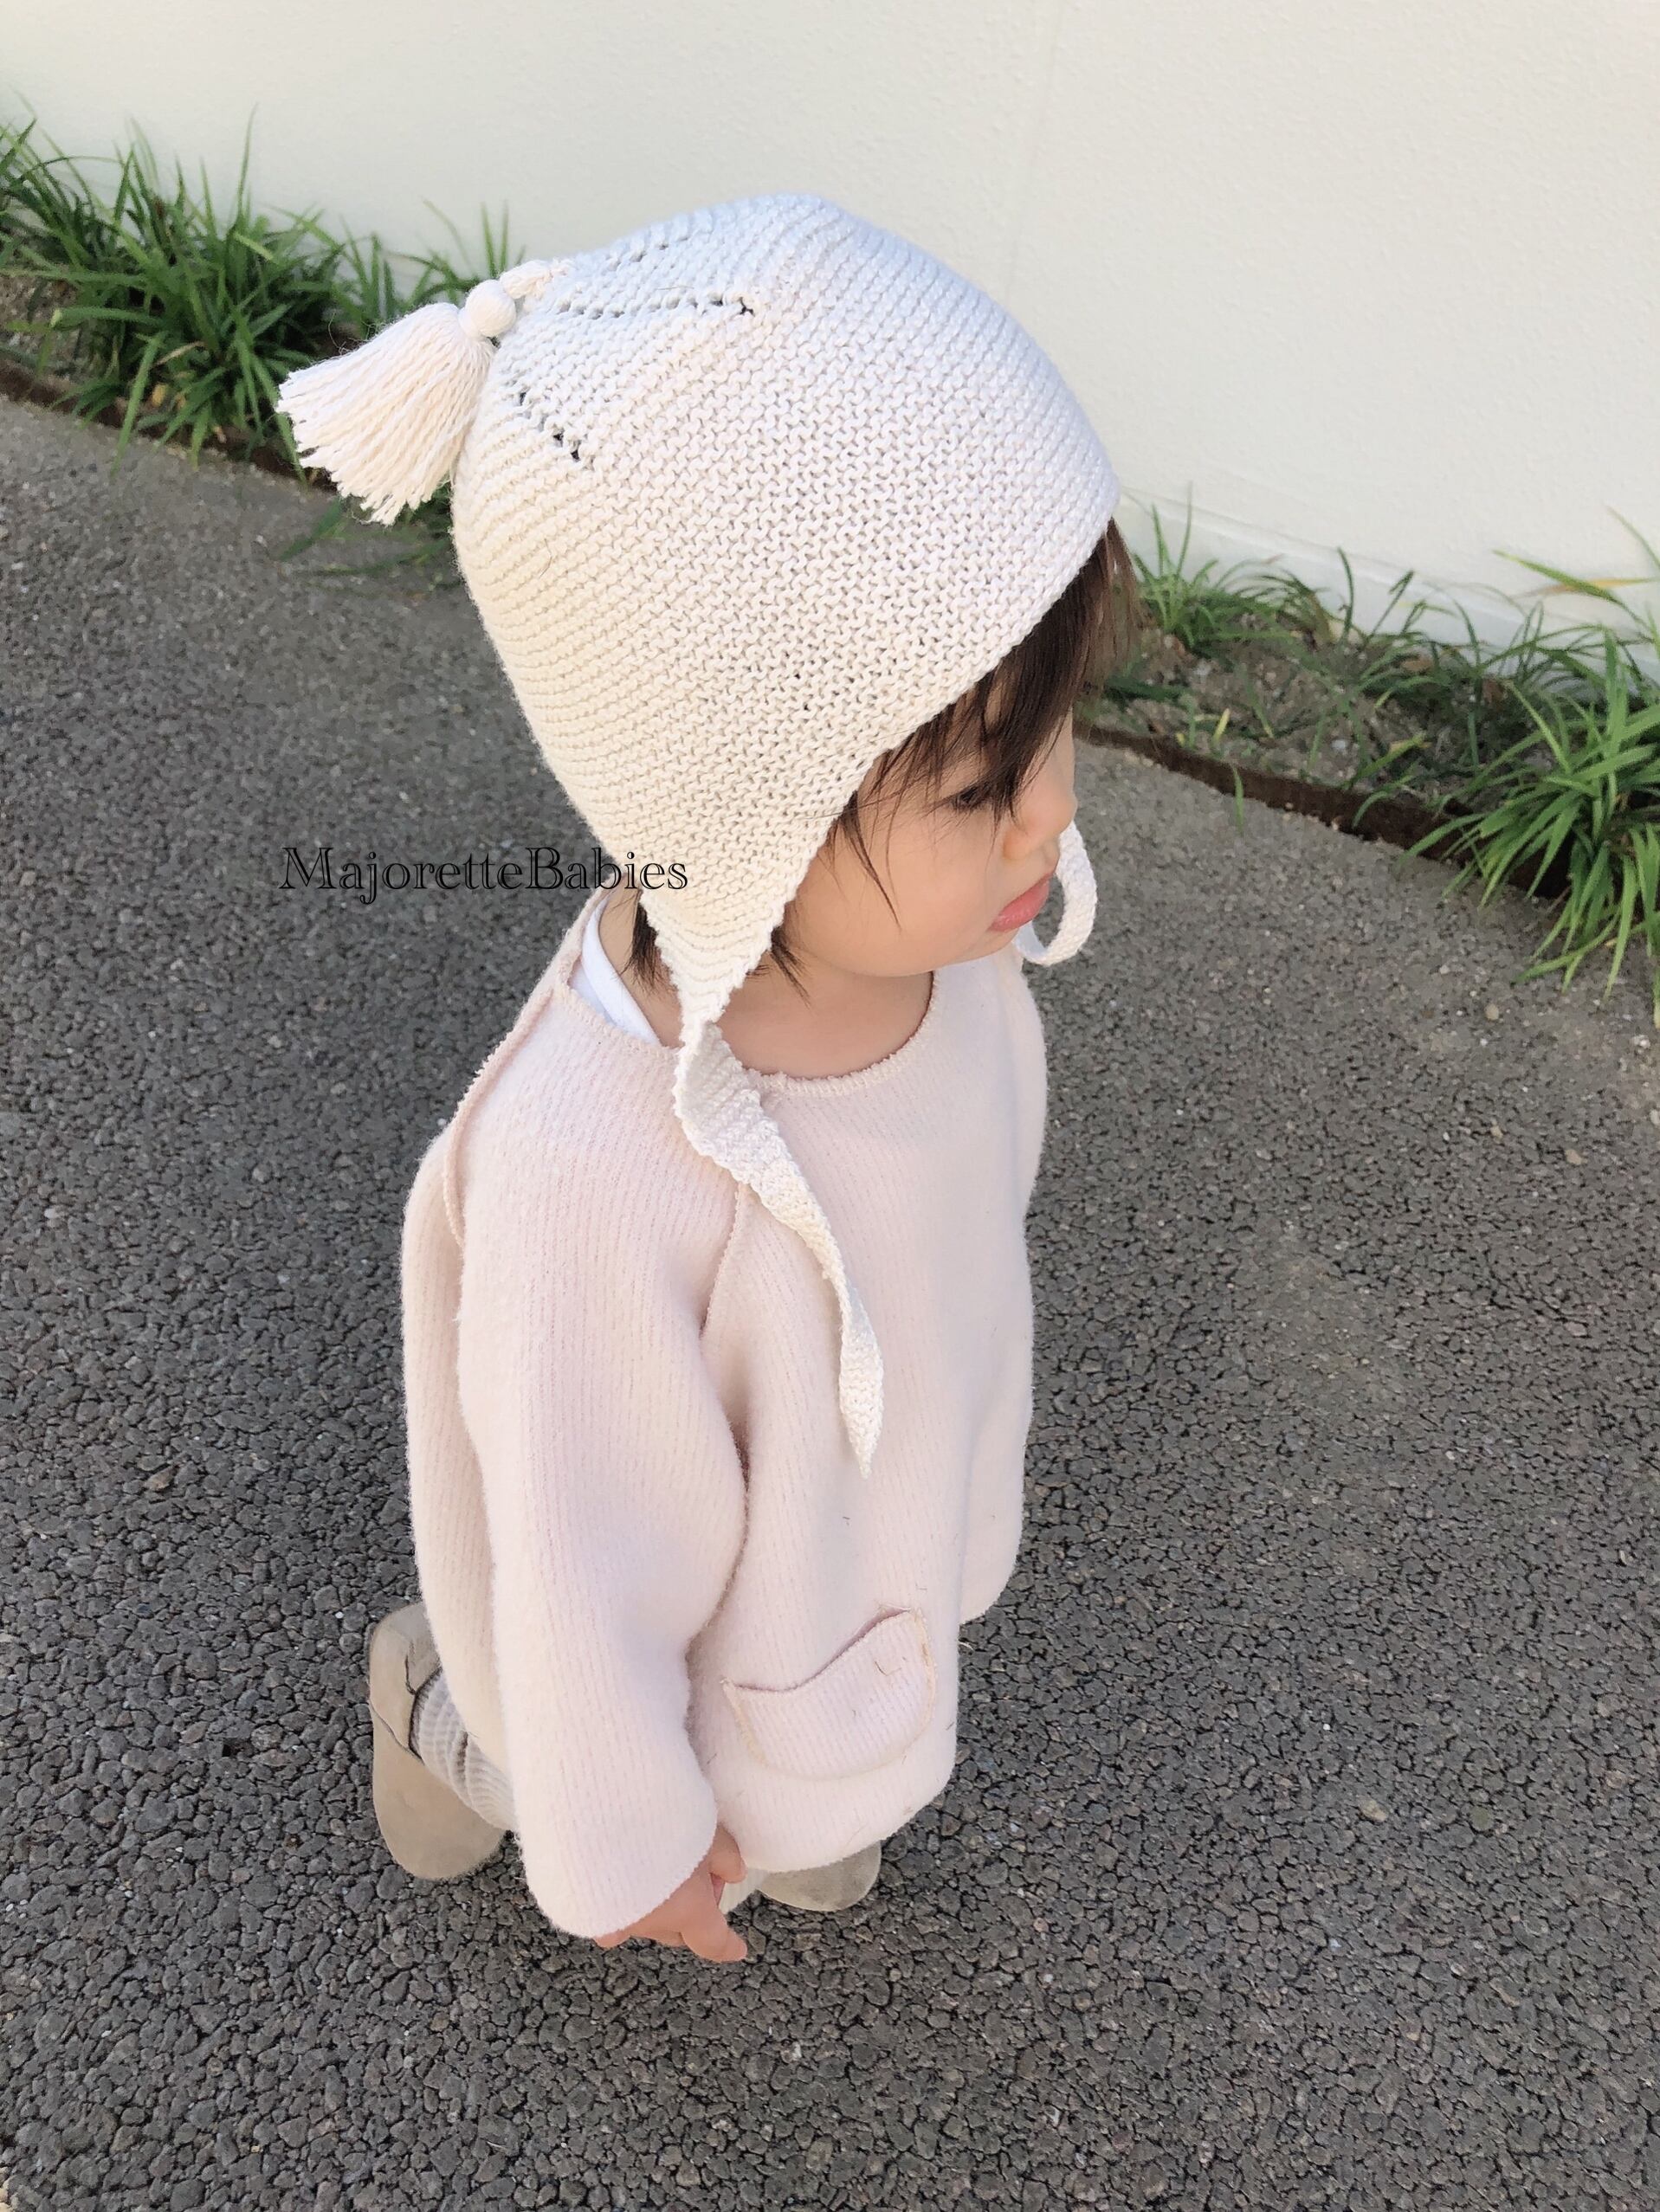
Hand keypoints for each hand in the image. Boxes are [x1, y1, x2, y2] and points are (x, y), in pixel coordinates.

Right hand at [593, 1822, 748, 1961]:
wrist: (599, 1815)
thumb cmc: (660, 1823)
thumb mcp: (709, 1833)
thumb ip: (726, 1858)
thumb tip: (732, 1872)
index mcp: (687, 1911)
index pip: (713, 1940)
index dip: (727, 1946)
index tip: (737, 1950)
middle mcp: (650, 1922)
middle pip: (676, 1930)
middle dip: (689, 1910)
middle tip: (696, 1873)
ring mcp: (613, 1916)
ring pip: (641, 1920)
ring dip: (653, 1903)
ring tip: (655, 1867)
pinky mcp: (586, 1903)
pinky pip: (604, 1914)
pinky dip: (614, 1904)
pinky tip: (614, 1883)